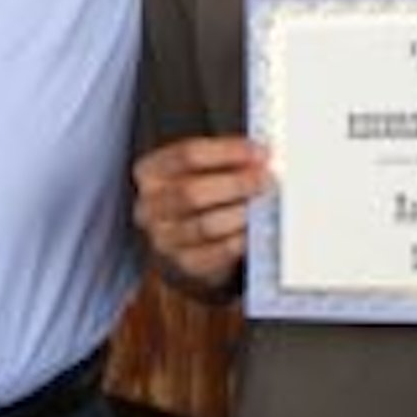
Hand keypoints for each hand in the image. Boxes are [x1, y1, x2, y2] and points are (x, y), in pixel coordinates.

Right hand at [132, 135, 269, 293]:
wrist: (182, 248)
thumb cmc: (195, 200)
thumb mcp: (197, 172)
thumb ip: (223, 160)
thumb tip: (259, 155)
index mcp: (150, 172)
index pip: (186, 155)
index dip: (227, 152)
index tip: (259, 151)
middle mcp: (150, 207)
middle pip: (192, 191)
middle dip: (236, 183)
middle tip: (266, 178)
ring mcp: (164, 239)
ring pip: (206, 225)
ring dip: (241, 212)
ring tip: (265, 202)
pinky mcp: (185, 265)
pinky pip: (218, 252)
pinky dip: (241, 239)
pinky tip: (257, 229)